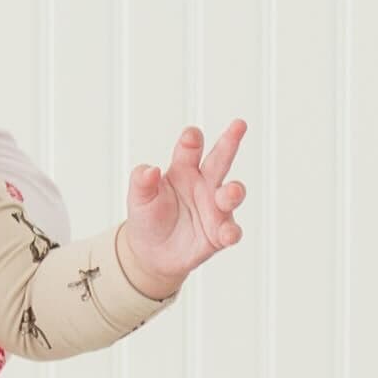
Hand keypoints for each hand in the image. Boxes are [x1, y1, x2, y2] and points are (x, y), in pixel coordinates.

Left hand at [114, 120, 249, 297]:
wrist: (150, 252)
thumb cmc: (147, 216)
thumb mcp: (138, 198)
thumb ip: (141, 181)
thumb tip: (149, 169)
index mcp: (183, 170)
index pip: (190, 149)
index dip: (191, 141)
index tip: (191, 136)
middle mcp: (204, 185)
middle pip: (219, 160)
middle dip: (229, 142)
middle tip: (238, 125)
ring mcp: (214, 208)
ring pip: (231, 194)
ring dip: (233, 191)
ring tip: (229, 191)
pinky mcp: (218, 233)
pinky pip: (230, 231)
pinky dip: (231, 232)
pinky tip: (227, 233)